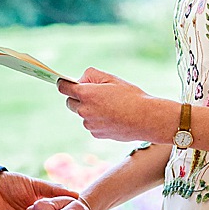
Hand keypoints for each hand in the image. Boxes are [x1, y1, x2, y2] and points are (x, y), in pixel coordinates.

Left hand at [57, 68, 177, 142]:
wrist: (145, 119)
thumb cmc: (130, 96)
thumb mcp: (111, 78)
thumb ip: (92, 75)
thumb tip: (81, 80)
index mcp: (86, 94)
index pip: (63, 87)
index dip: (64, 84)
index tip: (65, 83)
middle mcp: (84, 110)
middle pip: (70, 102)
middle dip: (77, 97)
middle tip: (94, 93)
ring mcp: (89, 124)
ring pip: (82, 114)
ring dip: (89, 109)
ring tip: (109, 106)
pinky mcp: (96, 134)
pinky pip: (91, 124)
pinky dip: (97, 120)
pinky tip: (113, 116)